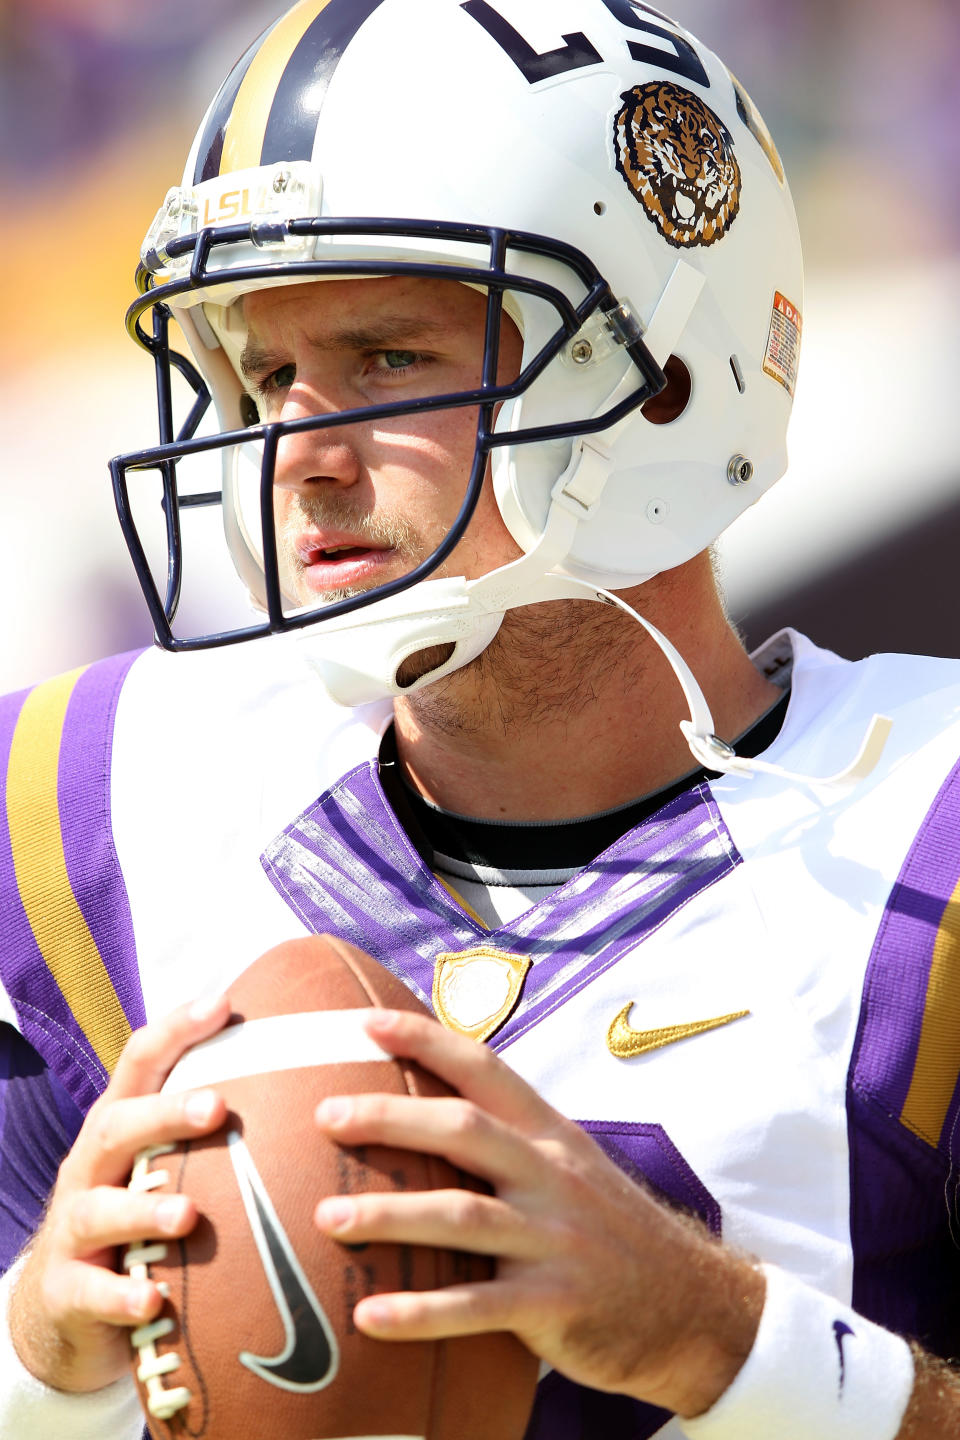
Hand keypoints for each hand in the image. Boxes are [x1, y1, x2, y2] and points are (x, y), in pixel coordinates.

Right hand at [8, 994, 230, 1394]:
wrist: (67, 1303)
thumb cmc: (140, 1213)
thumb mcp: (165, 1161)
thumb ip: (215, 1123)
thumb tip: (317, 1070)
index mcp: (120, 1125)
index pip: (140, 1063)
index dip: (176, 1029)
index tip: (223, 1001)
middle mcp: (91, 1167)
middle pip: (116, 1126)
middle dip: (165, 1115)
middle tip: (217, 1107)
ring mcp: (73, 1229)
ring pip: (98, 1210)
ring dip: (143, 1211)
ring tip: (187, 1216)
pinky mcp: (67, 1290)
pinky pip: (90, 1293)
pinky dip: (121, 1297)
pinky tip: (153, 1303)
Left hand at [315, 1009, 763, 1418]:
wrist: (696, 1307)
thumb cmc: (611, 1234)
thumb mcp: (572, 1170)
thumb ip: (511, 1145)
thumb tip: (426, 1119)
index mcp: (551, 1135)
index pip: (485, 1069)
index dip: (426, 1040)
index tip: (366, 1023)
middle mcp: (553, 1175)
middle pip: (463, 1129)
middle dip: (391, 1116)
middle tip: (326, 1116)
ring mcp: (556, 1239)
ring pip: (462, 1213)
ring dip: (389, 1213)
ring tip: (327, 1217)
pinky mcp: (556, 1304)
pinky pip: (478, 1305)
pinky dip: (421, 1311)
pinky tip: (369, 1316)